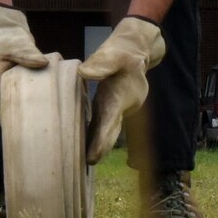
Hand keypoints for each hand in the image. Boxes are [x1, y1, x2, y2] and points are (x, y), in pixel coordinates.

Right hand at [0, 4, 48, 118]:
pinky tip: (31, 105)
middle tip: (35, 129)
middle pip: (0, 110)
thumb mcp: (17, 43)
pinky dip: (16, 102)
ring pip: (3, 104)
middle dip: (15, 121)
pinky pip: (5, 97)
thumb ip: (27, 54)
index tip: (25, 131)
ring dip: (15, 111)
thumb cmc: (7, 36)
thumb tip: (44, 64)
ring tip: (35, 120)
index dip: (11, 123)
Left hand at [74, 16, 165, 163]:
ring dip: (98, 145)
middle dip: (100, 149)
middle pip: (111, 133)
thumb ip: (100, 64)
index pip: (110, 123)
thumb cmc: (122, 51)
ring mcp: (119, 109)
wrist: (136, 50)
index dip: (101, 141)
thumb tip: (83, 73)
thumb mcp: (112, 53)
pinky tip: (84, 144)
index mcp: (120, 97)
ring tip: (82, 162)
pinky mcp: (113, 106)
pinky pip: (105, 124)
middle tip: (86, 166)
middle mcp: (122, 107)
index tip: (92, 157)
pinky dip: (96, 134)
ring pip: (108, 130)